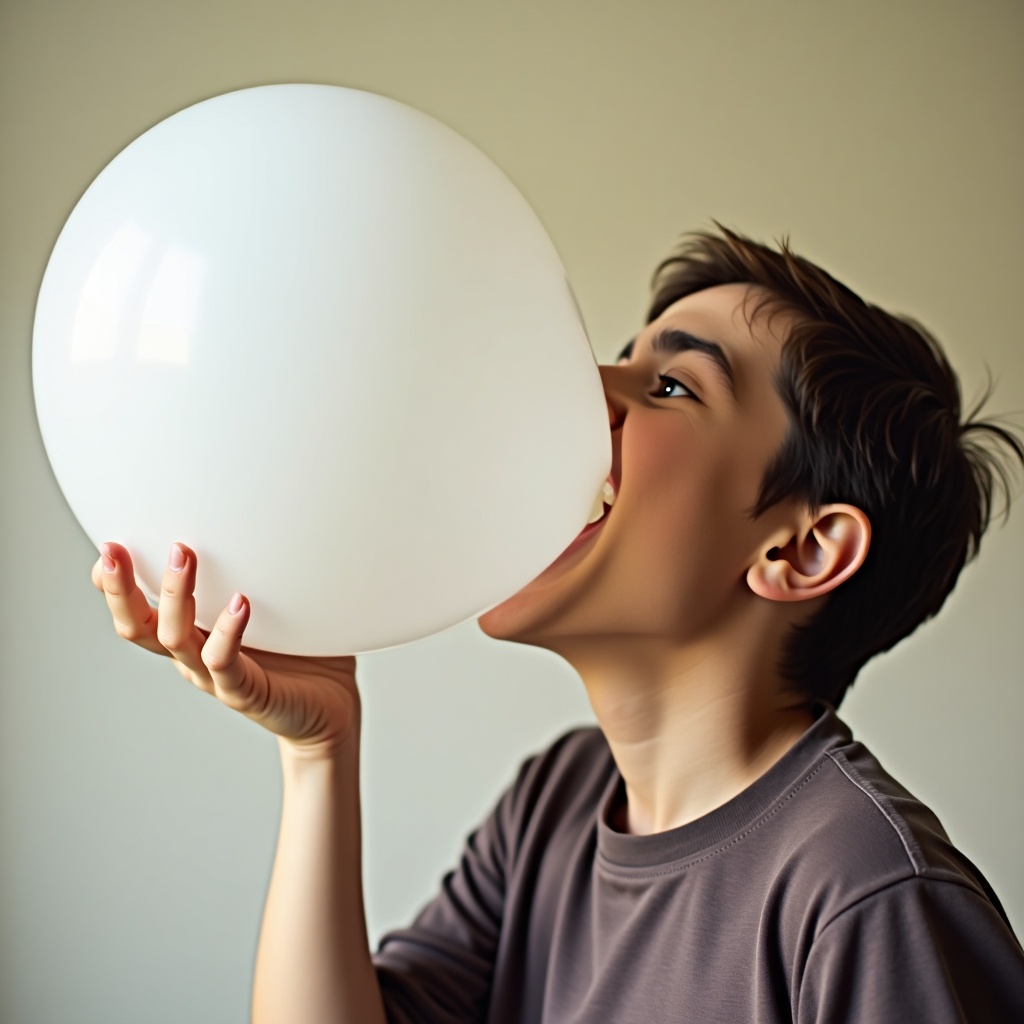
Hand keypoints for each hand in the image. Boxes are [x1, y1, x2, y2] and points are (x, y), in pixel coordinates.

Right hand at [92, 542, 358, 758]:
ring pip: (176, 638)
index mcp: (191, 634)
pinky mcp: (244, 693)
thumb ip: (259, 568)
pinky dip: (228, 631)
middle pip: (137, 625)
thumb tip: (266, 510)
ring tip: (183, 554)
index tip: (108, 546)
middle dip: (120, 588)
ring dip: (176, 595)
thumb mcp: (273, 604)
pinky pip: (226, 661)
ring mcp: (214, 676)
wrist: (328, 710)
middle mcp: (193, 655)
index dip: (114, 584)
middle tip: (112, 549)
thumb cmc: (300, 653)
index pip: (138, 610)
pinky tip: (240, 603)